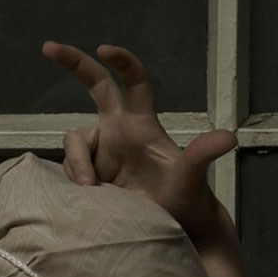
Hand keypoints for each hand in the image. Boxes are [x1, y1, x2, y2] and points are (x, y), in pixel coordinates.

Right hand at [44, 38, 232, 245]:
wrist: (170, 230)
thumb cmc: (185, 199)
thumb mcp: (191, 176)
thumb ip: (203, 155)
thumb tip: (230, 137)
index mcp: (142, 123)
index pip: (134, 81)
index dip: (122, 61)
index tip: (103, 49)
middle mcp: (119, 130)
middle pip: (95, 85)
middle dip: (73, 62)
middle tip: (47, 46)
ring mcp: (102, 151)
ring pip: (75, 140)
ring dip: (78, 163)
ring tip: (94, 191)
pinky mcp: (89, 173)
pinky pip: (70, 168)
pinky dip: (73, 180)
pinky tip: (87, 198)